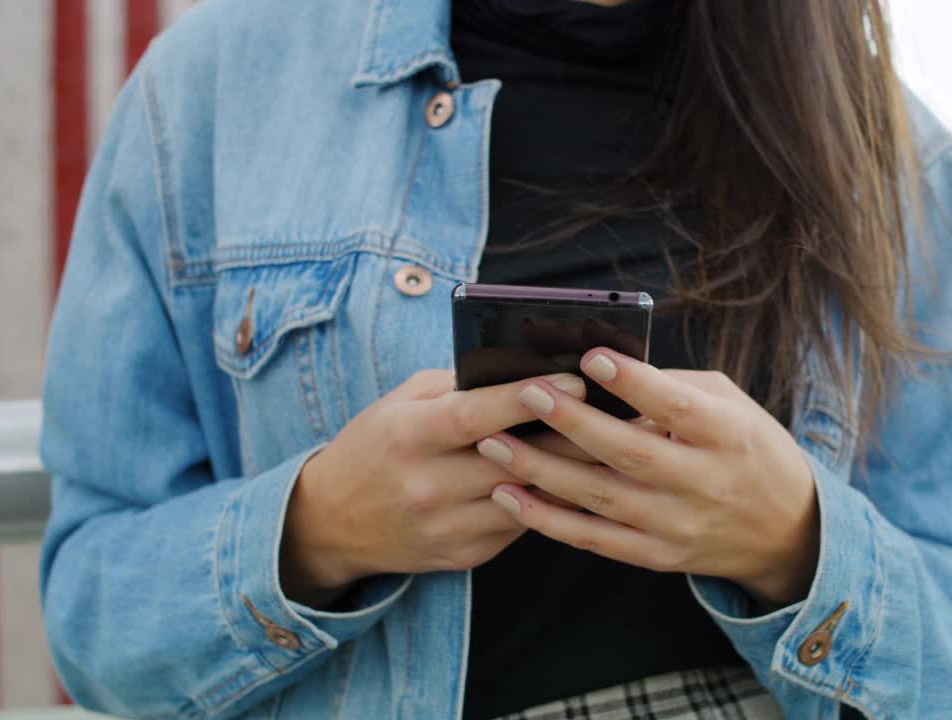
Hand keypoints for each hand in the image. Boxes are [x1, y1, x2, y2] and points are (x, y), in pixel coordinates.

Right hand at [280, 369, 588, 607]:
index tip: (577, 381)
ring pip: (527, 500)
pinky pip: (520, 527)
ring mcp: (446, 528)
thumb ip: (459, 386)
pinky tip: (577, 483)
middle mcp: (427, 486)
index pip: (475, 416)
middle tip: (619, 416)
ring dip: (571, 474)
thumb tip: (527, 369)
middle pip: (514, 462)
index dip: (528, 399)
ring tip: (611, 448)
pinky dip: (548, 502)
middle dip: (570, 437)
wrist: (332, 521)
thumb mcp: (403, 401)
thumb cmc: (378, 444)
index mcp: (409, 436)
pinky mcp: (463, 556)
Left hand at [477, 349, 820, 607]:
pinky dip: (547, 520)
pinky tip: (509, 496)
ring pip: (599, 498)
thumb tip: (601, 366)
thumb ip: (673, 386)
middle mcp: (703, 483)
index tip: (589, 355)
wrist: (786, 531)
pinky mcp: (658, 556)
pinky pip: (593, 539)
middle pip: (627, 453)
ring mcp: (677, 525)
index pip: (675, 406)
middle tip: (524, 394)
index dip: (632, 382)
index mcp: (726, 435)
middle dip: (571, 422)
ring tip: (493, 444)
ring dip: (540, 471)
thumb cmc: (749, 449)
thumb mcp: (731, 406)